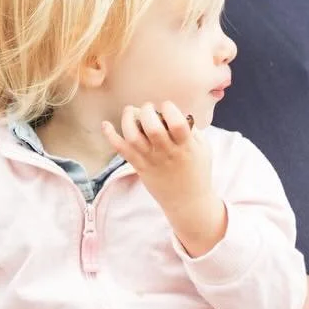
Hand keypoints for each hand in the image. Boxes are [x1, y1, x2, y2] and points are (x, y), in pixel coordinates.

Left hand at [102, 102, 224, 255]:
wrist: (187, 201)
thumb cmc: (197, 171)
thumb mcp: (203, 148)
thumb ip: (191, 130)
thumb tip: (176, 112)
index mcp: (186, 146)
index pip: (177, 124)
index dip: (170, 109)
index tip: (167, 106)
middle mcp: (167, 153)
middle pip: (152, 128)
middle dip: (147, 111)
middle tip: (148, 108)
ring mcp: (151, 160)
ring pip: (133, 137)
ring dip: (128, 119)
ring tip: (130, 111)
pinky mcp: (139, 167)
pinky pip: (122, 150)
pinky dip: (111, 136)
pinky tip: (105, 125)